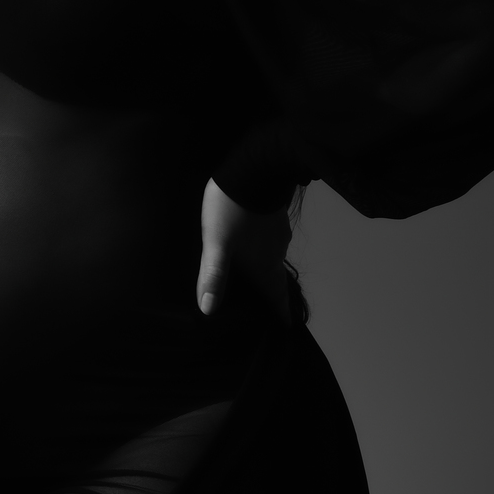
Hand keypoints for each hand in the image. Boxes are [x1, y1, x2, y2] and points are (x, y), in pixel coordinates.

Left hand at [196, 178, 291, 323]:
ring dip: (268, 271)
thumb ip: (213, 275)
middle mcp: (276, 251)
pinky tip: (252, 245)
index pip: (277, 296)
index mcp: (265, 264)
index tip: (286, 328)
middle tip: (268, 307)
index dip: (281, 314)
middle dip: (273, 295)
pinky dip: (264, 250)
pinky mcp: (272, 215)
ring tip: (257, 278)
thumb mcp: (216, 243)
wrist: (253, 165)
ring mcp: (277, 232)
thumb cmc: (232, 208)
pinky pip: (271, 240)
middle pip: (277, 280)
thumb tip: (208, 310)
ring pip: (274, 258)